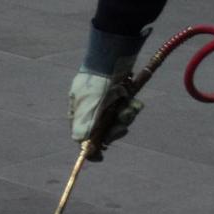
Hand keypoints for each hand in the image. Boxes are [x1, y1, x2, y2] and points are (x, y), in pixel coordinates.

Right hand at [68, 26, 148, 148]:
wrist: (114, 57)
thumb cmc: (97, 83)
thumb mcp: (88, 108)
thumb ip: (84, 129)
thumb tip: (83, 149)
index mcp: (79, 112)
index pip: (84, 137)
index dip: (93, 147)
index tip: (101, 156)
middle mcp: (93, 109)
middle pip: (105, 131)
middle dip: (115, 131)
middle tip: (121, 127)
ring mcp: (108, 102)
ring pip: (119, 121)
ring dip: (126, 118)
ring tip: (129, 109)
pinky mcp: (122, 96)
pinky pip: (129, 109)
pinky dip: (133, 108)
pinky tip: (134, 102)